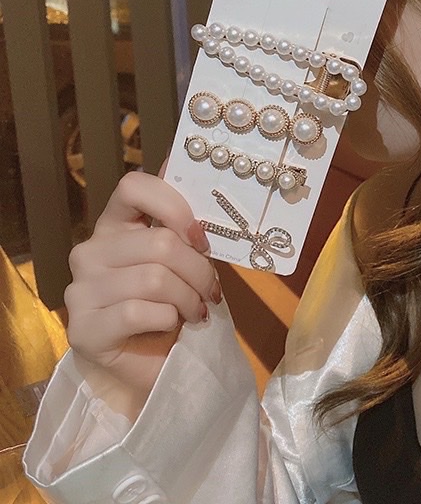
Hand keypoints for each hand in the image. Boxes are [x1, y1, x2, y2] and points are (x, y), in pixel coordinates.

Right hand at [63, 169, 220, 415]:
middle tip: (211, 291)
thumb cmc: (173, 305)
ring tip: (196, 311)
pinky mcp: (83, 329)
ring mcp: (80, 290)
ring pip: (154, 278)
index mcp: (115, 226)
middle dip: (198, 269)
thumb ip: (185, 229)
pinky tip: (172, 326)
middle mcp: (90, 252)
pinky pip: (138, 312)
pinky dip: (169, 319)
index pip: (133, 186)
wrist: (159, 365)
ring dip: (189, 298)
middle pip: (158, 242)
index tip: (200, 237)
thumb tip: (201, 183)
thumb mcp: (185, 261)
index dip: (173, 206)